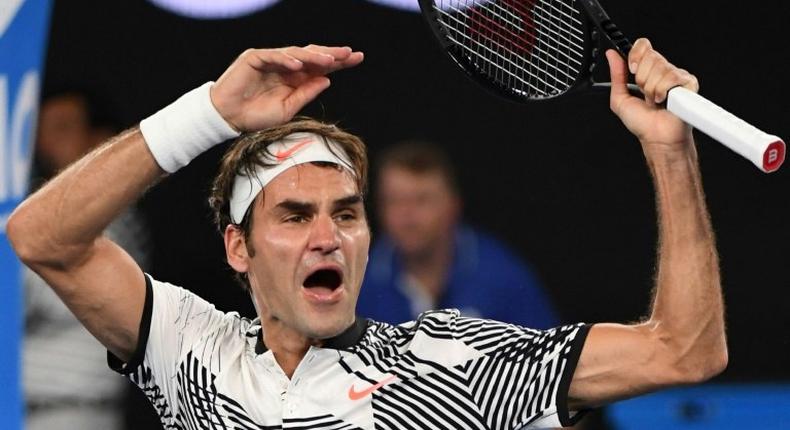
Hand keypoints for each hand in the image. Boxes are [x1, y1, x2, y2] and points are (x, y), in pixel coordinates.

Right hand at [210, 45, 363, 131]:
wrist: (228, 119)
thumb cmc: (255, 117)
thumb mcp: (287, 109)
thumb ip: (305, 93)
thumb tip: (328, 80)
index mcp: (294, 78)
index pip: (320, 67)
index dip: (338, 62)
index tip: (357, 58)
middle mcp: (285, 66)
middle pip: (312, 56)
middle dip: (331, 54)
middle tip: (350, 53)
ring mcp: (270, 60)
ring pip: (295, 53)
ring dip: (313, 56)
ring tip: (330, 59)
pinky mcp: (254, 58)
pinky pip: (273, 56)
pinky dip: (287, 59)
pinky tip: (300, 65)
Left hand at [606, 39, 697, 154]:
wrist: (657, 138)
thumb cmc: (642, 123)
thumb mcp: (620, 98)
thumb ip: (616, 75)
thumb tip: (611, 54)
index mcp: (648, 70)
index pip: (644, 46)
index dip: (636, 54)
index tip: (632, 69)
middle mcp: (663, 70)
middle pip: (650, 56)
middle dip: (642, 79)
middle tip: (645, 94)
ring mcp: (677, 76)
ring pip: (660, 68)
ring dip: (652, 89)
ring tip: (655, 101)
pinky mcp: (689, 83)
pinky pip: (672, 77)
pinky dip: (664, 92)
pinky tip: (665, 101)